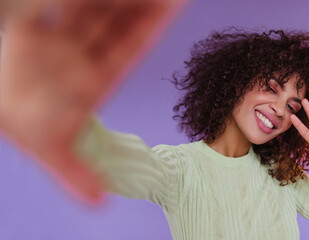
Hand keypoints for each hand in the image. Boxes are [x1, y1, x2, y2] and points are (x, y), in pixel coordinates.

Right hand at [0, 0, 186, 202]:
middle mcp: (82, 55)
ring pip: (93, 6)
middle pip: (116, 18)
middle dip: (138, 0)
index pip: (128, 46)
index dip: (149, 25)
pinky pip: (60, 3)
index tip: (173, 4)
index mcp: (93, 78)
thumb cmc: (21, 126)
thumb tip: (98, 201)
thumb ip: (73, 171)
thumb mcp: (49, 148)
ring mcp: (61, 37)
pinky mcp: (37, 26)